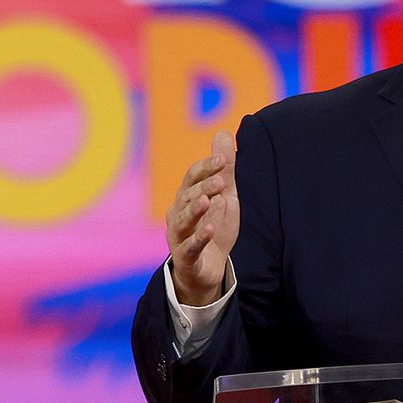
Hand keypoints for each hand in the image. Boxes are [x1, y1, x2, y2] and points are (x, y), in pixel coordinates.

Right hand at [166, 130, 238, 305]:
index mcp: (186, 197)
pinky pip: (190, 247)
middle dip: (205, 187)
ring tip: (209, 200)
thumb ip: (224, 168)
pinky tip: (210, 230)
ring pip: (185, 220)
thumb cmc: (213, 228)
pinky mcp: (186, 258)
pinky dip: (199, 238)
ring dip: (196, 209)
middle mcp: (178, 213)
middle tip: (222, 180)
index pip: (192, 177)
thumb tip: (223, 132)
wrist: (207, 270)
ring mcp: (179, 236)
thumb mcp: (224, 196)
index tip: (223, 160)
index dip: (206, 168)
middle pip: (188, 196)